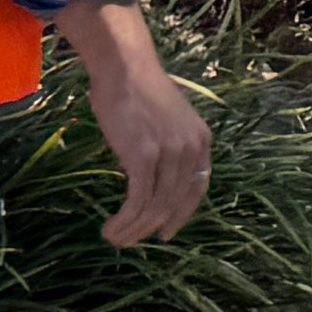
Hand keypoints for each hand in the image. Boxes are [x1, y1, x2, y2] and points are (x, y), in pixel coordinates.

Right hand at [60, 0, 209, 247]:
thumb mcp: (168, 120)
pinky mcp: (143, 156)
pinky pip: (138, 201)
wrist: (125, 69)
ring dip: (133, 230)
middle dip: (151, 228)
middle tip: (130, 242)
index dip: (182, 214)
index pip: (197, 188)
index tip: (165, 232)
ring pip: (156, 207)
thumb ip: (170, 146)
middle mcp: (192, 148)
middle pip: (175, 203)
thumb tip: (157, 178)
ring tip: (115, 239)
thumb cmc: (139, 92)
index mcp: (201, 140)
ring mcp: (169, 152)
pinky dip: (125, 221)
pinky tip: (110, 228)